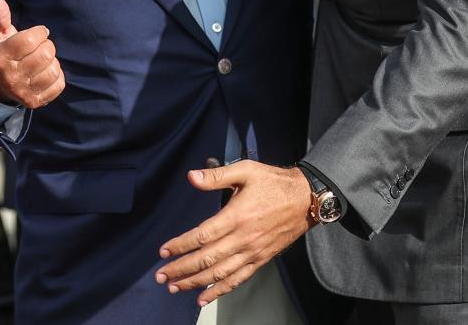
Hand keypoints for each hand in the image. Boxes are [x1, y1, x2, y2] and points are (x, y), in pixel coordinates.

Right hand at [0, 0, 64, 109]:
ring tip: (40, 60)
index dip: (40, 32)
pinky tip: (45, 73)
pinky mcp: (34, 102)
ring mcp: (22, 91)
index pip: (31, 39)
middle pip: (46, 53)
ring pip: (54, 69)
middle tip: (38, 47)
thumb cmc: (0, 51)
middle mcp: (11, 76)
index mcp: (1, 56)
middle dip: (46, 45)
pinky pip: (59, 85)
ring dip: (52, 61)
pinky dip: (57, 76)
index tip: (37, 33)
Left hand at [155, 161, 312, 307]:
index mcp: (237, 216)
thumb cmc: (274, 183)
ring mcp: (252, 252)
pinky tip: (204, 297)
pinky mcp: (260, 259)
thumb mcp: (246, 170)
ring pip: (219, 273)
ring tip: (175, 287)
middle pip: (206, 259)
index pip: (202, 236)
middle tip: (161, 276)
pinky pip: (237, 279)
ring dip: (195, 283)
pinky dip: (219, 291)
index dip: (180, 245)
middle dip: (181, 269)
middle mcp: (243, 238)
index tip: (164, 252)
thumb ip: (217, 175)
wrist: (305, 199)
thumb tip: (192, 177)